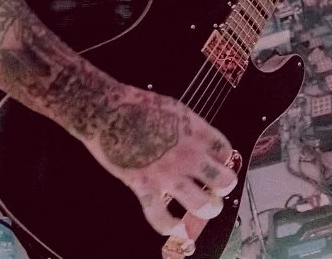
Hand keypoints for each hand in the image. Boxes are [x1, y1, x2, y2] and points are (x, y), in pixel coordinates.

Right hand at [80, 85, 237, 235]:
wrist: (106, 111)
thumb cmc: (136, 104)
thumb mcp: (174, 108)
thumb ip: (190, 128)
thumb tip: (198, 141)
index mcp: (195, 132)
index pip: (224, 151)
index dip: (223, 159)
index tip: (217, 161)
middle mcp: (188, 155)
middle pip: (223, 181)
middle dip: (224, 187)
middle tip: (217, 188)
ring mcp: (167, 174)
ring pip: (201, 204)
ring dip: (207, 209)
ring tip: (204, 208)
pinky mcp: (145, 187)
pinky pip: (161, 217)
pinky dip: (169, 226)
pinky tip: (174, 226)